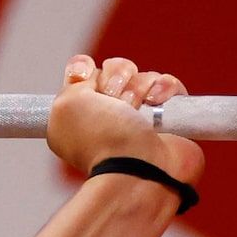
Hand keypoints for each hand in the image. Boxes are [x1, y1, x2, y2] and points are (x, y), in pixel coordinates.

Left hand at [46, 54, 203, 186]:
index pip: (80, 72)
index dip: (83, 68)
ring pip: (142, 76)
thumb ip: (73, 82)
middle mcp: (108, 114)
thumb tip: (93, 75)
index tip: (83, 76)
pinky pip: (168, 85)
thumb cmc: (102, 139)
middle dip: (115, 79)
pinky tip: (158, 102)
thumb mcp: (66, 105)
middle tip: (115, 104)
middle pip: (114, 69)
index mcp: (79, 114)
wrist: (141, 168)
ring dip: (139, 88)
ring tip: (138, 110)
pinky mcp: (170, 116)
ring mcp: (140, 116)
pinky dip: (164, 89)